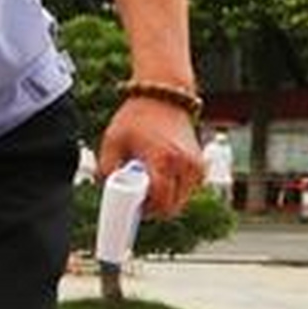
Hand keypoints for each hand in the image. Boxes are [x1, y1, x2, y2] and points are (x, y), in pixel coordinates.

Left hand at [98, 97, 202, 216]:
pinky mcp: (200, 167)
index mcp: (164, 160)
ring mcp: (196, 167)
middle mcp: (185, 165)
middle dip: (152, 208)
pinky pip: (185, 191)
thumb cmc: (136, 118)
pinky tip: (158, 176)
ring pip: (180, 202)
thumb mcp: (112, 141)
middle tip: (135, 196)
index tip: (129, 209)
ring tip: (145, 180)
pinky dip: (172, 191)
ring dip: (162, 199)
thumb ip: (107, 168)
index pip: (159, 202)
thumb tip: (108, 191)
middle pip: (171, 208)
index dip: (143, 210)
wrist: (164, 97)